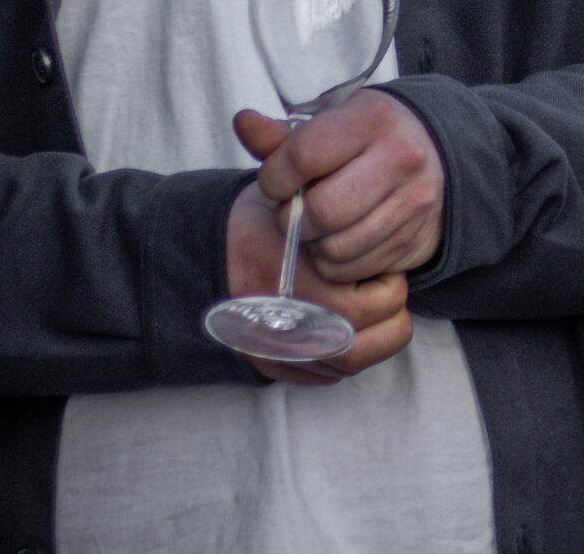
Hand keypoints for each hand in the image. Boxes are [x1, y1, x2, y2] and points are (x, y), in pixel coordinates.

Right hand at [223, 180, 410, 385]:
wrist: (194, 254)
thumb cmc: (254, 223)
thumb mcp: (298, 206)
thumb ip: (344, 221)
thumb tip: (386, 225)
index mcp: (307, 290)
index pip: (383, 302)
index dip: (388, 277)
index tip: (376, 262)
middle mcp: (294, 331)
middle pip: (371, 345)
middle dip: (386, 317)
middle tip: (376, 290)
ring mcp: (280, 354)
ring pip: (350, 366)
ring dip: (367, 339)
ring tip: (359, 307)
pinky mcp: (269, 366)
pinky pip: (323, 377)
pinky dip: (339, 356)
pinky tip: (335, 327)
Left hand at [235, 90, 444, 283]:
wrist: (438, 156)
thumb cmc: (369, 138)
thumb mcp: (331, 123)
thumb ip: (283, 134)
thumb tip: (243, 123)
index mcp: (373, 120)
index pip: (303, 156)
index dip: (275, 176)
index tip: (276, 180)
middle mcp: (402, 159)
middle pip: (321, 211)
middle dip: (292, 218)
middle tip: (293, 209)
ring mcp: (413, 203)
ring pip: (335, 248)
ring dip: (312, 244)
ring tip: (317, 225)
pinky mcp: (416, 240)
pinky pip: (353, 269)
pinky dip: (334, 263)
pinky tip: (339, 239)